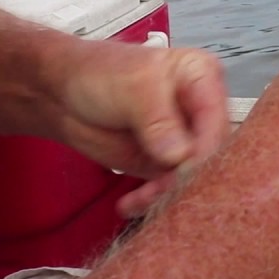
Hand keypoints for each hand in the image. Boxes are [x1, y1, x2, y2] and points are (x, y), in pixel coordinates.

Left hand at [51, 41, 230, 216]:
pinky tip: (131, 204)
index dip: (205, 148)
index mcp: (204, 80)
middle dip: (188, 176)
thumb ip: (159, 121)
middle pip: (211, 152)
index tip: (184, 170)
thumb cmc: (101, 74)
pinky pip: (169, 187)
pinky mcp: (165, 162)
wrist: (62, 93)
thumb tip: (180, 157)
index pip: (217, 120)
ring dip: (168, 192)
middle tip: (161, 191)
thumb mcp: (133, 88)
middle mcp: (201, 111)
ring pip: (192, 175)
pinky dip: (152, 200)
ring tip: (139, 200)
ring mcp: (185, 139)